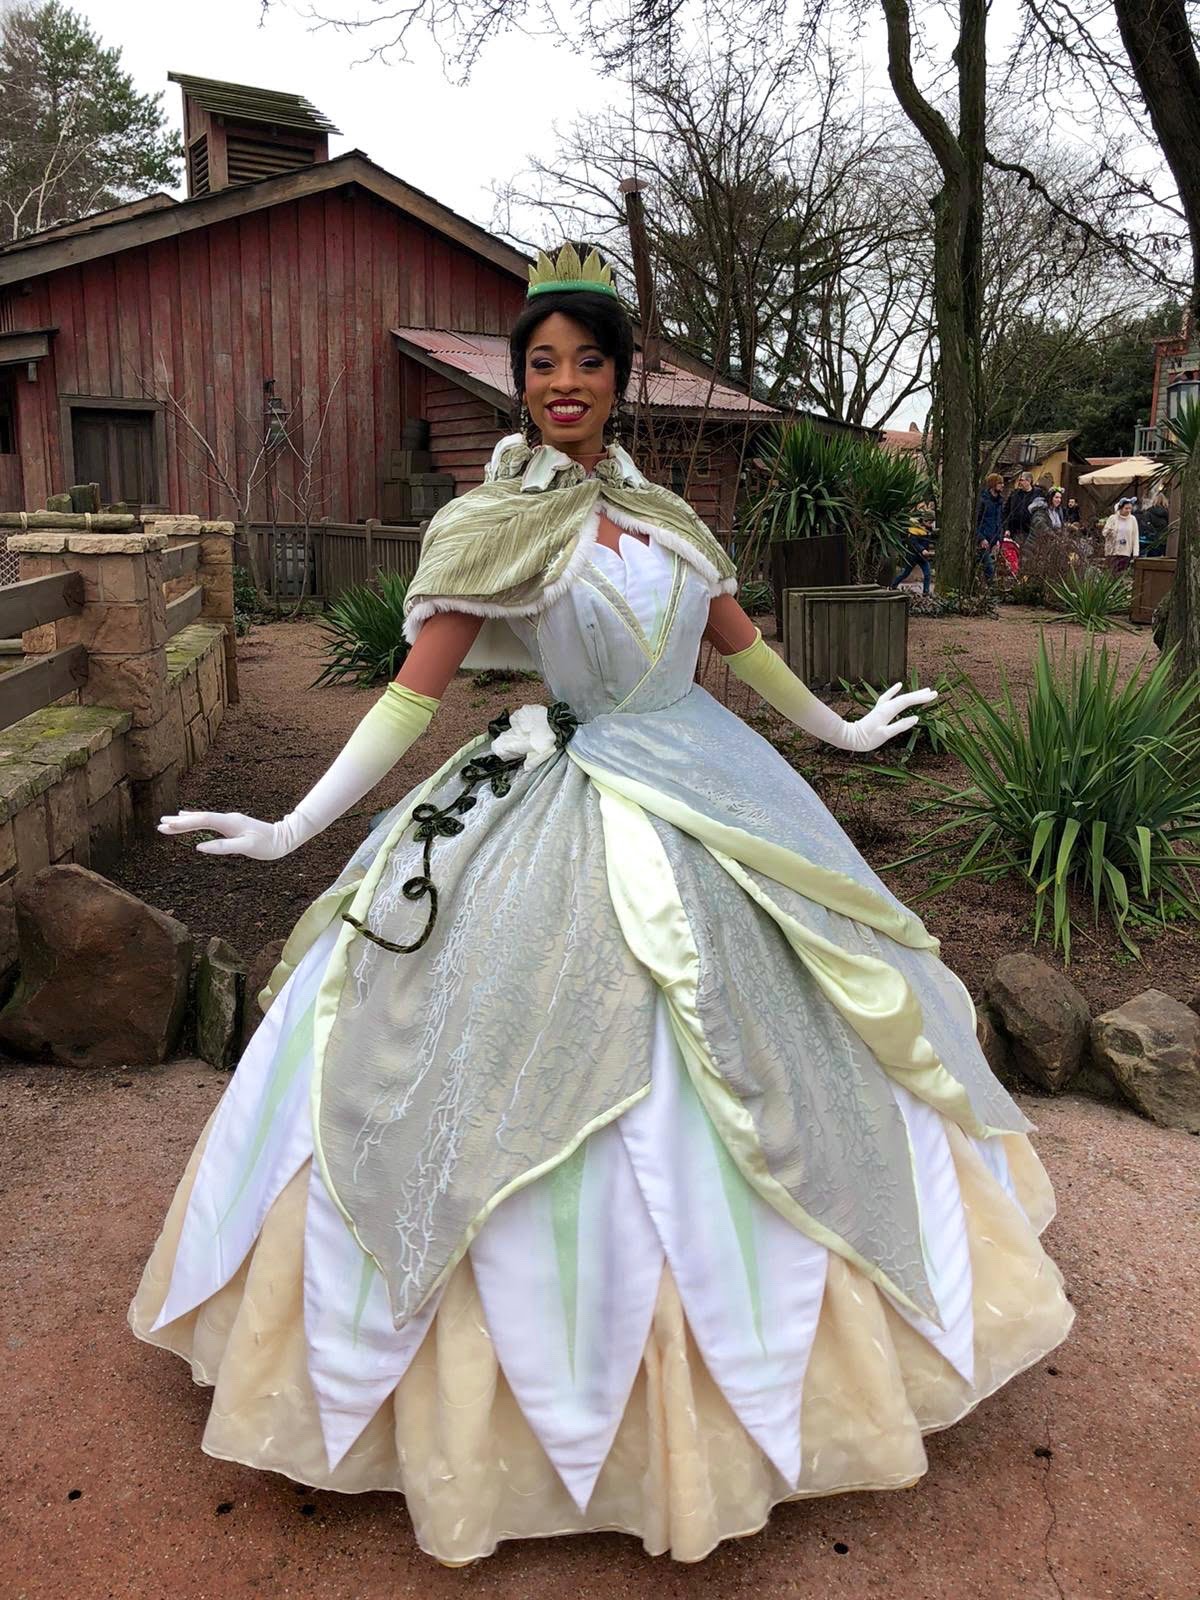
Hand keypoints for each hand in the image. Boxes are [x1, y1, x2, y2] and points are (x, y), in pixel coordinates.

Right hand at [158, 809, 293, 859]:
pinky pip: (209, 821)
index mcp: (229, 822)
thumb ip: (223, 846)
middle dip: (178, 822)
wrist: (284, 837)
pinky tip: (190, 819)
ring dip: (185, 820)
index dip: (182, 823)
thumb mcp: (246, 847)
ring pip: (202, 819)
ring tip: (168, 821)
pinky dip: (196, 820)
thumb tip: (199, 847)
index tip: (166, 825)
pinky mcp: (231, 825)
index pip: (201, 821)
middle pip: (198, 818)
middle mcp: (227, 819)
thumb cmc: (267, 844)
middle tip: (159, 824)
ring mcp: (229, 821)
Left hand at [845, 682, 937, 752]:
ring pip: (899, 697)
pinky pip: (888, 697)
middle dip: (920, 695)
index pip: (907, 702)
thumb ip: (900, 726)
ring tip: (924, 691)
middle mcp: (885, 706)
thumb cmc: (867, 738)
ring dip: (912, 694)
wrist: (850, 737)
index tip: (933, 696)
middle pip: (905, 698)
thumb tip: (916, 718)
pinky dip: (894, 691)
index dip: (921, 699)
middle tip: (934, 692)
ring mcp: (881, 707)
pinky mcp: (878, 709)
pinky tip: (899, 685)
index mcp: (888, 711)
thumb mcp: (885, 734)